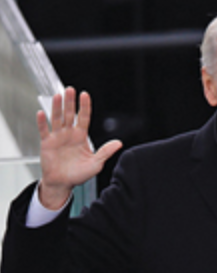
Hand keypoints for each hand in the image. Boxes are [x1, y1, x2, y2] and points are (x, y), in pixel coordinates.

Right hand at [37, 87, 122, 209]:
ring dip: (57, 107)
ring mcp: (57, 137)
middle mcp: (69, 134)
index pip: (83, 118)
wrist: (63, 183)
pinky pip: (44, 130)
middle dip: (70, 102)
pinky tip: (41, 113)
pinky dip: (42, 122)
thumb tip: (119, 143)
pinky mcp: (46, 143)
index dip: (84, 107)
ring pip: (57, 118)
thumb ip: (106, 152)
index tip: (85, 94)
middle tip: (70, 89)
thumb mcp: (96, 163)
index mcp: (81, 137)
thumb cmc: (79, 174)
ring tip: (58, 95)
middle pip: (69, 114)